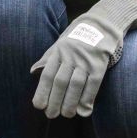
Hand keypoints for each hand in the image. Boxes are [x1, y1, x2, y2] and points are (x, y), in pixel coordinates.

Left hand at [31, 0, 136, 118]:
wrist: (103, 23)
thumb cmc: (78, 38)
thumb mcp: (60, 44)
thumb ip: (48, 58)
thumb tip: (33, 72)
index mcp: (58, 51)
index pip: (47, 74)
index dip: (42, 91)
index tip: (38, 106)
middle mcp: (71, 56)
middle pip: (60, 81)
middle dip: (54, 101)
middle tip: (51, 115)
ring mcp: (86, 60)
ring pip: (75, 84)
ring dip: (70, 102)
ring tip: (66, 114)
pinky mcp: (100, 64)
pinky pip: (93, 84)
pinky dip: (88, 98)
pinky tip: (84, 110)